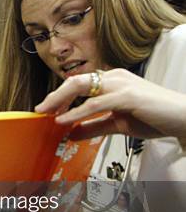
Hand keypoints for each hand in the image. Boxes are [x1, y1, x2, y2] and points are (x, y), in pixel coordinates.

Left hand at [35, 69, 185, 140]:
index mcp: (111, 80)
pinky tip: (64, 121)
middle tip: (39, 110)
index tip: (46, 109)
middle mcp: (114, 77)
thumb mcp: (117, 124)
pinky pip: (95, 103)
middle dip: (54, 96)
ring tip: (46, 113)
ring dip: (60, 101)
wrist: (183, 118)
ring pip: (81, 87)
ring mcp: (120, 84)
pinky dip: (76, 112)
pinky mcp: (127, 96)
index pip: (78, 83)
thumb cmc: (154, 117)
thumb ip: (93, 127)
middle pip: (75, 81)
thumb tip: (71, 134)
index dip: (59, 96)